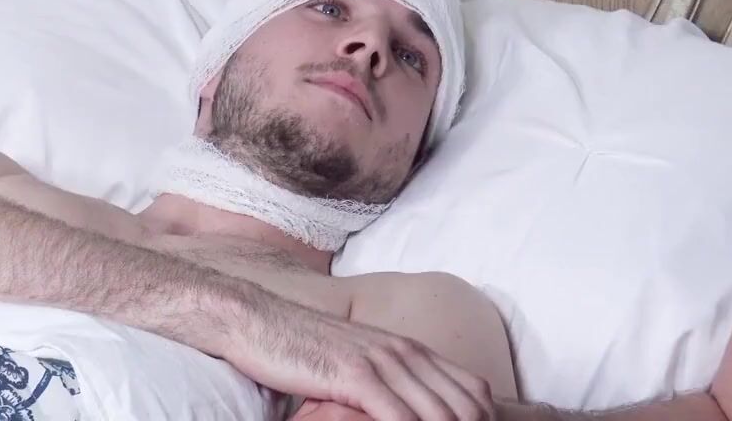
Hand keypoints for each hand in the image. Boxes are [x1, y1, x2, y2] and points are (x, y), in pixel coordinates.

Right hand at [220, 290, 493, 420]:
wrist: (256, 320)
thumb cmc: (301, 348)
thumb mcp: (356, 361)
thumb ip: (388, 382)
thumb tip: (411, 410)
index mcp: (410, 348)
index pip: (474, 390)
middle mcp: (404, 352)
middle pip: (466, 407)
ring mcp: (381, 362)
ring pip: (440, 415)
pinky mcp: (354, 375)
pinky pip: (399, 418)